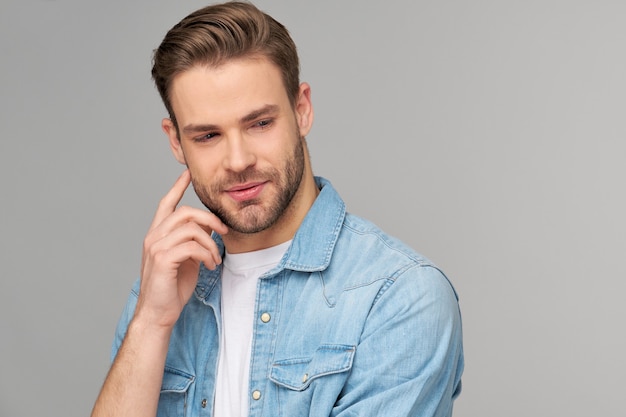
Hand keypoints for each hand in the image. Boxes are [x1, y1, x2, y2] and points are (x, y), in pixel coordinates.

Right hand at [135, 170, 227, 329]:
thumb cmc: (171, 288)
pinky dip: (207, 254)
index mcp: (157, 234)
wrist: (158, 313)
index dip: (177, 187)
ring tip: (215, 258)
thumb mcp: (187, 259)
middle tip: (224, 231)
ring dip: (210, 242)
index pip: (166, 204)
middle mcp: (153, 237)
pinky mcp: (163, 259)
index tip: (187, 174)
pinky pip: (192, 245)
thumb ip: (194, 240)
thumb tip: (209, 225)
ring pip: (191, 228)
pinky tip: (210, 265)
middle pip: (185, 212)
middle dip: (209, 218)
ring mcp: (156, 247)